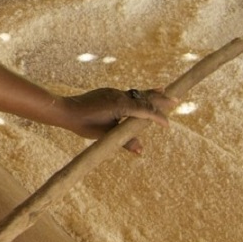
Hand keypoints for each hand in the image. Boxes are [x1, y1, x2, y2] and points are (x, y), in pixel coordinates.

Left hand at [61, 88, 175, 152]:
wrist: (65, 110)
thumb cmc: (83, 124)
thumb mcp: (104, 135)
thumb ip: (124, 141)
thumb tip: (141, 150)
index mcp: (120, 105)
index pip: (144, 110)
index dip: (157, 117)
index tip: (167, 124)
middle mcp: (119, 96)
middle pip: (144, 97)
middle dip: (161, 99)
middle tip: (177, 99)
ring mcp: (113, 92)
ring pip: (137, 93)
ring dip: (151, 94)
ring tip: (164, 91)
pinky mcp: (109, 93)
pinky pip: (128, 93)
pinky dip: (139, 95)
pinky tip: (142, 95)